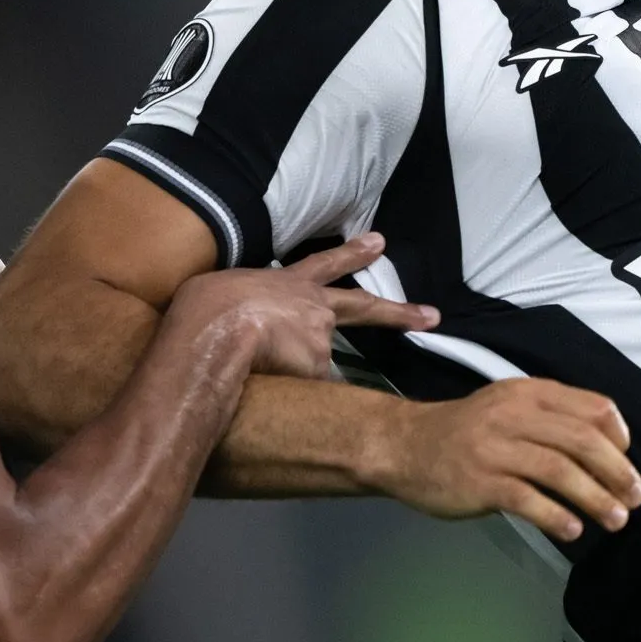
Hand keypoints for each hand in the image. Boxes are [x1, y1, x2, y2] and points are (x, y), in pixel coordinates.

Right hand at [170, 233, 437, 379]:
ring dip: (296, 372)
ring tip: (264, 373)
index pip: (326, 263)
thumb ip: (240, 302)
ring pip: (316, 366)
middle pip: (364, 308)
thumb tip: (240, 321)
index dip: (353, 253)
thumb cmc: (208, 304)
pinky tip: (263, 395)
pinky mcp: (318, 371)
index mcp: (289, 283)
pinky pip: (307, 394)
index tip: (380, 243)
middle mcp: (314, 308)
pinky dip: (289, 398)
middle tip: (432, 316)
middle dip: (400, 313)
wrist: (220, 329)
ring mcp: (321, 340)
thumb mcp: (221, 291)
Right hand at [368, 378, 640, 542]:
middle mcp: (514, 415)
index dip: (618, 436)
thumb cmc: (465, 433)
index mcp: (529, 392)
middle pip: (582, 440)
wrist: (403, 446)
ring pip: (560, 470)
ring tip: (616, 520)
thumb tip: (606, 451)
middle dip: (616, 471)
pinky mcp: (480, 481)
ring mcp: (496, 448)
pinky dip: (557, 516)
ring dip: (595, 498)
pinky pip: (528, 499)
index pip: (592, 407)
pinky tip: (573, 530)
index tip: (626, 460)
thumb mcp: (508, 407)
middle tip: (636, 499)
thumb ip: (550, 420)